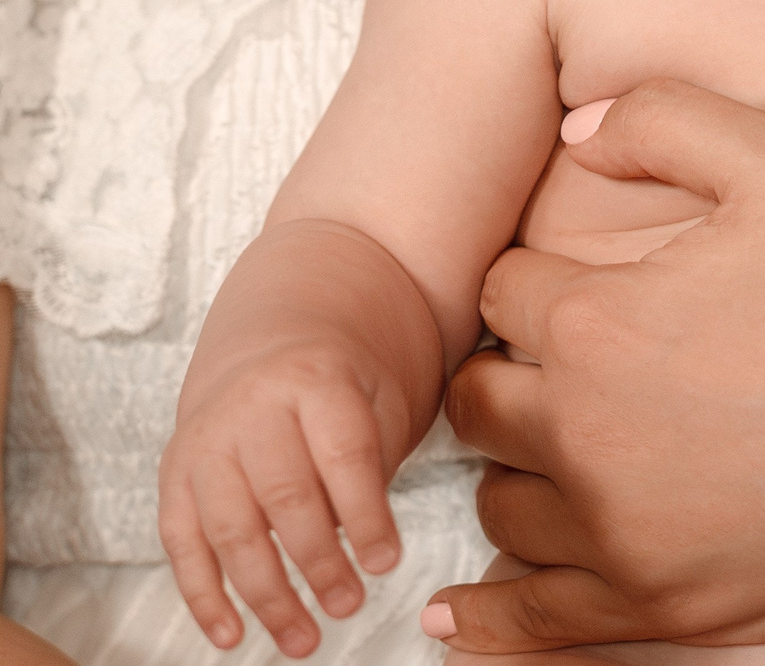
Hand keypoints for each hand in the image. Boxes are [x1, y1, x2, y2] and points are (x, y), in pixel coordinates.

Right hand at [158, 223, 421, 658]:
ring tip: (303, 638)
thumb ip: (374, 458)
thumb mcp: (379, 392)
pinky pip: (180, 541)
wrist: (276, 333)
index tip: (386, 564)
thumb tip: (367, 550)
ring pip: (229, 528)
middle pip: (283, 497)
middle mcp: (250, 409)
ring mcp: (205, 442)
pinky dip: (202, 593)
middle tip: (349, 606)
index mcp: (315, 380)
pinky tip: (229, 636)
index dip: (364, 514)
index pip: (341, 456)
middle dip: (317, 561)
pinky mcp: (174, 474)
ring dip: (265, 592)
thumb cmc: (346, 378)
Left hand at [429, 81, 764, 653]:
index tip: (593, 281)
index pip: (505, 285)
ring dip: (523, 466)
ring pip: (501, 499)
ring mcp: (618, 532)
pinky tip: (465, 608)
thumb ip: (664, 118)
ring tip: (577, 445)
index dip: (548, 274)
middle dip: (518, 367)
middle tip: (581, 359)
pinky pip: (531, 617)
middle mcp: (583, 433)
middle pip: (481, 395)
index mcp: (596, 321)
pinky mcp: (658, 602)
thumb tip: (575, 133)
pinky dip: (492, 610)